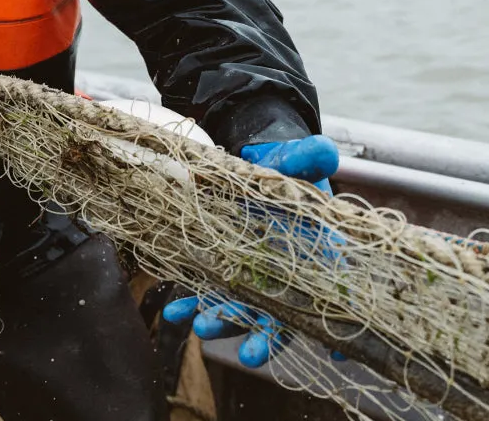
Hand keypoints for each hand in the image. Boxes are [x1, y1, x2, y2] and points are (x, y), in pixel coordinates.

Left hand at [162, 134, 339, 366]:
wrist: (253, 161)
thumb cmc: (283, 165)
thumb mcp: (295, 158)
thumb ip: (309, 158)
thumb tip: (326, 150)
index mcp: (316, 250)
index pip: (329, 291)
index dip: (333, 323)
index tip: (335, 353)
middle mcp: (285, 271)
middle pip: (281, 312)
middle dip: (265, 336)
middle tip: (250, 356)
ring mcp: (252, 273)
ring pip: (240, 307)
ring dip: (222, 320)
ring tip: (201, 328)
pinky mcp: (221, 266)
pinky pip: (206, 289)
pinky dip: (189, 302)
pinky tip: (172, 312)